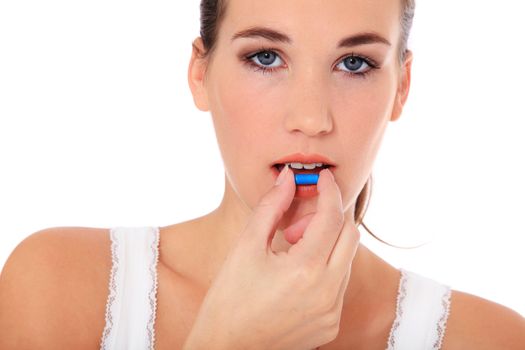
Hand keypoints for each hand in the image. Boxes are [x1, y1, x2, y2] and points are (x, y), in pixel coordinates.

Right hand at [182, 166, 360, 349]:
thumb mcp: (245, 246)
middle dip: (329, 217)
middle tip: (297, 222)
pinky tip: (297, 272)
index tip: (322, 178)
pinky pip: (339, 283)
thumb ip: (271, 206)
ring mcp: (332, 312)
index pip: (332, 217)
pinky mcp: (330, 325)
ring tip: (291, 249)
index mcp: (305, 270)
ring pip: (346, 259)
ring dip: (327, 243)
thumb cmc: (229, 299)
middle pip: (349, 235)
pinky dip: (326, 267)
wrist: (226, 349)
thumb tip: (288, 178)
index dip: (329, 191)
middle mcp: (327, 293)